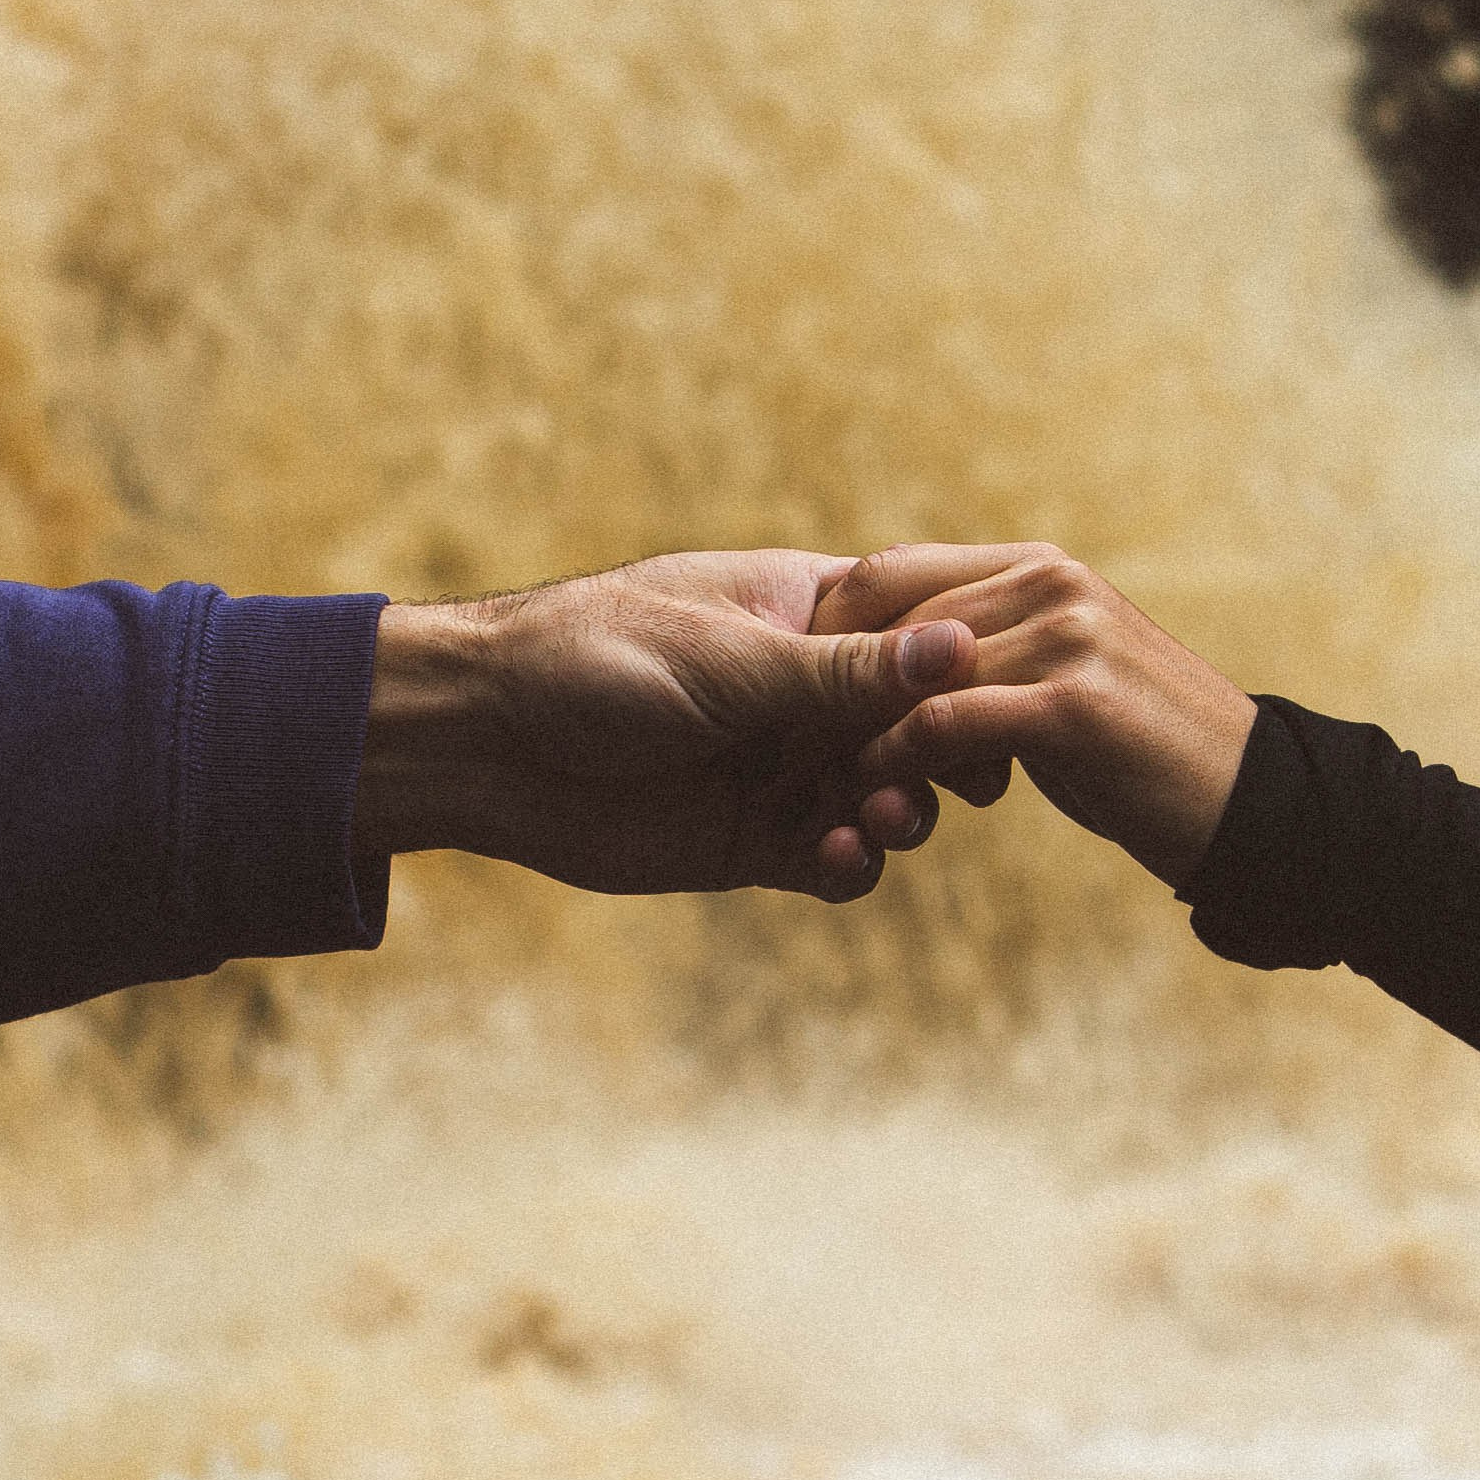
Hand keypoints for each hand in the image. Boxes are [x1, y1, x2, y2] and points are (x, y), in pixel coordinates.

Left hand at [351, 550, 976, 901]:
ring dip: (898, 814)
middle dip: (938, 757)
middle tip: (954, 784)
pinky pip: (828, 860)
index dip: (963, 673)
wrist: (485, 741)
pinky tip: (837, 862)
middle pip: (913, 726)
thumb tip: (962, 648)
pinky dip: (848, 866)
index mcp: (805, 613)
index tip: (994, 704)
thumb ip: (844, 672)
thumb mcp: (731, 660)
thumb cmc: (595, 659)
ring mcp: (779, 767)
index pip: (917, 635)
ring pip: (880, 798)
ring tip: (880, 821)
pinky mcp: (749, 839)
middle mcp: (802, 691)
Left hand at [814, 544, 1257, 887]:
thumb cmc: (1146, 762)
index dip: (826, 635)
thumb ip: (986, 658)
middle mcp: (1049, 583)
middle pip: (882, 612)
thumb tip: (893, 662)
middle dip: (819, 684)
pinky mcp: (1071, 706)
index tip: (790, 706)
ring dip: (848, 736)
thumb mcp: (1061, 688)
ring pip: (904, 673)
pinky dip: (891, 768)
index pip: (890, 572)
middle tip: (782, 751)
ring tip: (820, 790)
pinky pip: (942, 725)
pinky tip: (874, 808)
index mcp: (1038, 568)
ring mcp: (1064, 637)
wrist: (1255, 810)